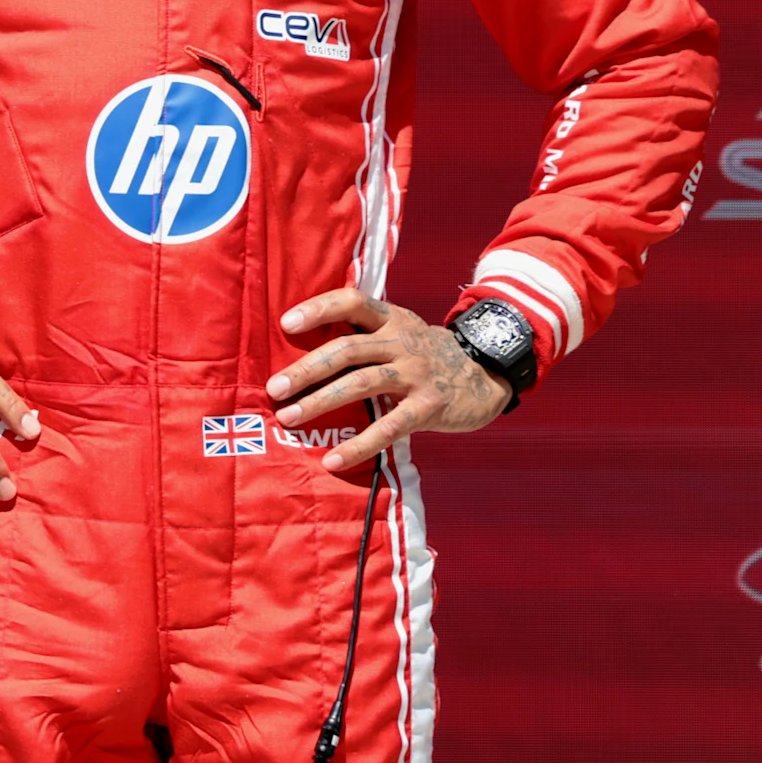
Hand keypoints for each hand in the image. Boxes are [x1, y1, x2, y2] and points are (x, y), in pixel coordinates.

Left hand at [267, 287, 509, 472]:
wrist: (488, 373)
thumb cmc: (427, 354)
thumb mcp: (401, 331)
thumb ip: (365, 335)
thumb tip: (306, 349)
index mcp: (390, 319)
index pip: (351, 302)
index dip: (319, 309)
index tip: (286, 323)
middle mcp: (401, 342)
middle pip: (347, 349)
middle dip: (306, 369)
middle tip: (274, 388)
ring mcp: (416, 374)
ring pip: (361, 384)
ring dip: (320, 401)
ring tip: (288, 417)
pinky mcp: (429, 406)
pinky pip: (388, 428)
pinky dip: (358, 445)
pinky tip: (333, 460)